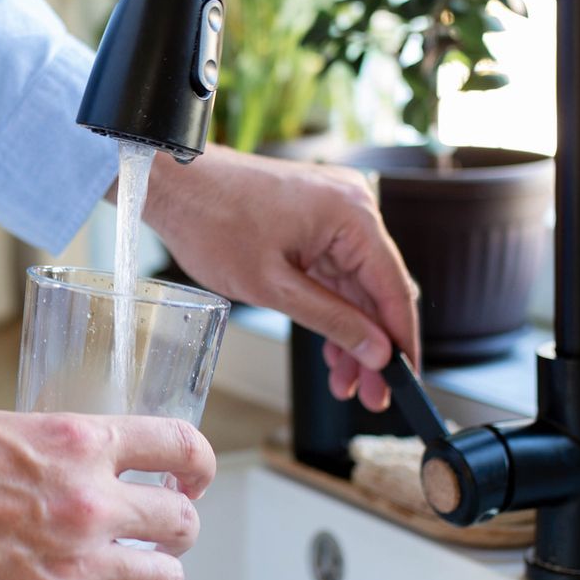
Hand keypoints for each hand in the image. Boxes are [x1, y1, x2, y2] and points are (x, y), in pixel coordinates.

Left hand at [142, 144, 419, 411]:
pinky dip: (334, 307)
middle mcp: (352, 206)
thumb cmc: (212, 221)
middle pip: (378, 289)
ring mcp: (333, 211)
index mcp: (352, 214)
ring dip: (353, 332)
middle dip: (374, 345)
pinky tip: (331, 347)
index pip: (393, 288)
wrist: (174, 184)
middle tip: (372, 395)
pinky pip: (336, 271)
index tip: (406, 380)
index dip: (402, 340)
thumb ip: (332, 320)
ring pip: (357, 285)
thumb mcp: (274, 286)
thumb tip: (377, 352)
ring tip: (345, 382)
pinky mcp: (314, 219)